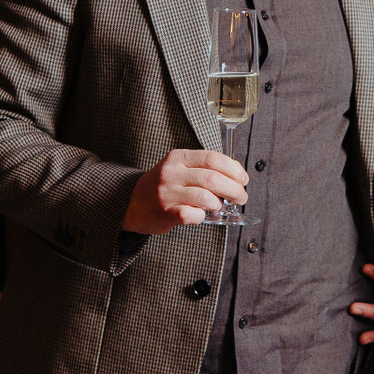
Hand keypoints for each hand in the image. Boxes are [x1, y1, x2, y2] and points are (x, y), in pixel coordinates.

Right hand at [121, 149, 248, 233]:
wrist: (130, 203)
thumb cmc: (162, 186)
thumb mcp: (178, 168)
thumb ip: (202, 168)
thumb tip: (235, 174)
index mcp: (179, 157)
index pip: (213, 158)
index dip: (234, 169)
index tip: (243, 179)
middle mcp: (172, 172)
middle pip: (213, 178)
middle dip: (234, 189)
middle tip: (241, 197)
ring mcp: (167, 192)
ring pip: (205, 197)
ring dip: (218, 204)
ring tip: (218, 206)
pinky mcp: (165, 212)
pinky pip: (191, 215)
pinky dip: (201, 216)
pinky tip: (200, 215)